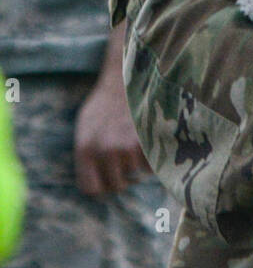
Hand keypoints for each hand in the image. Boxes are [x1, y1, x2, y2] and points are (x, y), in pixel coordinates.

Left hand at [74, 71, 151, 196]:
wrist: (126, 78)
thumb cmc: (106, 104)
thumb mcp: (86, 128)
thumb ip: (88, 156)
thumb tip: (96, 185)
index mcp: (85, 150)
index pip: (91, 189)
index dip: (103, 185)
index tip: (110, 177)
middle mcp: (104, 151)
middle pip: (116, 185)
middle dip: (124, 176)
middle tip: (127, 161)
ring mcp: (126, 147)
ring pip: (137, 175)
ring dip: (139, 165)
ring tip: (137, 145)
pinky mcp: (147, 141)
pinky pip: (151, 165)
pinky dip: (152, 158)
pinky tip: (148, 141)